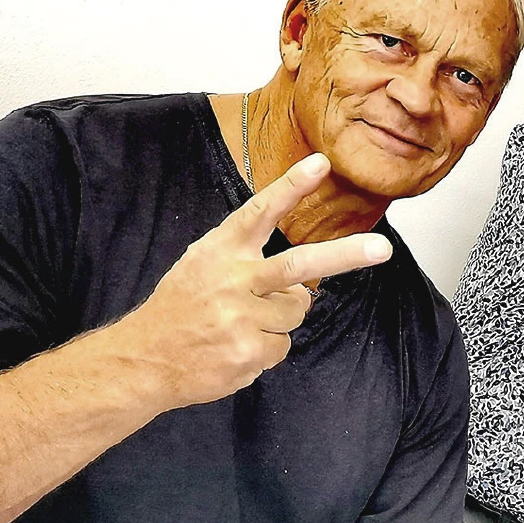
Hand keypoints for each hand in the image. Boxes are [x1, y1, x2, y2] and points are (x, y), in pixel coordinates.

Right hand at [118, 154, 393, 409]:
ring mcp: (240, 318)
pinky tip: (235, 348)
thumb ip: (247, 260)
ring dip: (280, 319)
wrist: (142, 359)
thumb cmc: (181, 308)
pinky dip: (267, 349)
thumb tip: (303, 282)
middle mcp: (232, 280)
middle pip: (299, 265)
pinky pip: (283, 346)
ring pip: (296, 311)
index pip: (260, 212)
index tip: (321, 163)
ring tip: (241, 324)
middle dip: (345, 255)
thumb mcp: (202, 266)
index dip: (291, 187)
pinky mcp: (247, 353)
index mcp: (221, 251)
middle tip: (381, 248)